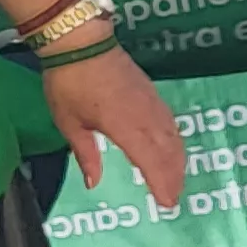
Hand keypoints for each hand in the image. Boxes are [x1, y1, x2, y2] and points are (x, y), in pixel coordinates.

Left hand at [43, 45, 187, 210]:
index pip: (150, 162)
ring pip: (173, 136)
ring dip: (177, 160)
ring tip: (176, 179)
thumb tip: (93, 183)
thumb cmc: (68, 84)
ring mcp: (152, 102)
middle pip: (168, 152)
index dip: (160, 184)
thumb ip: (86, 155)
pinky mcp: (152, 92)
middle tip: (174, 197)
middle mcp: (145, 116)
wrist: (81, 42)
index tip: (166, 203)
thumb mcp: (70, 124)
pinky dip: (175, 140)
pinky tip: (172, 148)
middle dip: (173, 177)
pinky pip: (170, 122)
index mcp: (125, 126)